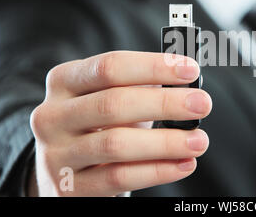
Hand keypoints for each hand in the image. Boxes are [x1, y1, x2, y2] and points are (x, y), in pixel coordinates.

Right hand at [28, 51, 211, 195]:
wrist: (68, 166)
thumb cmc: (101, 122)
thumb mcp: (113, 95)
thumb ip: (144, 84)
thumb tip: (188, 81)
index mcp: (64, 81)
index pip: (110, 67)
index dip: (153, 67)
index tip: (190, 70)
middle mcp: (53, 115)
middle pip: (114, 104)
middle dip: (165, 103)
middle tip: (202, 104)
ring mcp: (57, 154)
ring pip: (116, 144)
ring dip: (166, 142)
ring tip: (198, 141)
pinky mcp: (70, 187)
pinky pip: (119, 178)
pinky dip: (157, 171)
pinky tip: (183, 164)